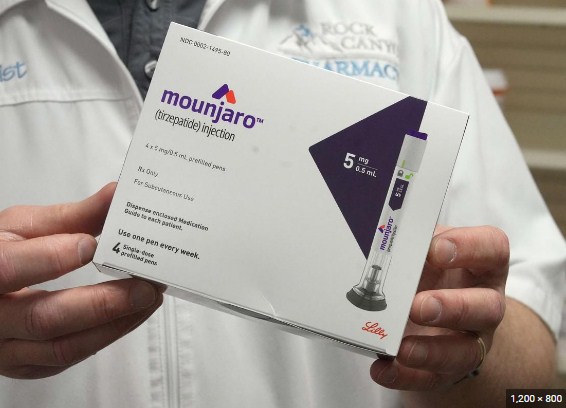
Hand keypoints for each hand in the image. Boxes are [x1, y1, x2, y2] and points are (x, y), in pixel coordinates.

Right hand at [0, 184, 162, 378]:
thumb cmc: (0, 252)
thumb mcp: (25, 226)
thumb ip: (74, 215)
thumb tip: (117, 195)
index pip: (9, 268)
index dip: (51, 258)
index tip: (90, 245)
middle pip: (44, 319)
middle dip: (104, 303)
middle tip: (145, 287)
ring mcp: (5, 348)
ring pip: (62, 349)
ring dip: (115, 325)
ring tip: (148, 300)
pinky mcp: (25, 364)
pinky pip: (67, 359)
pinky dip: (105, 337)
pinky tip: (130, 316)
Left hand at [370, 225, 508, 389]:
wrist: (440, 314)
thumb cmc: (432, 273)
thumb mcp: (427, 253)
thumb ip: (415, 245)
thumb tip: (384, 239)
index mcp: (482, 264)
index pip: (492, 249)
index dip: (469, 248)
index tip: (436, 249)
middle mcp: (484, 302)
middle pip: (486, 307)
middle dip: (453, 307)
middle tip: (419, 306)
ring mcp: (471, 338)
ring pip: (466, 351)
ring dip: (433, 351)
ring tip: (402, 348)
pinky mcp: (449, 367)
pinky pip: (433, 377)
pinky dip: (406, 375)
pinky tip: (383, 368)